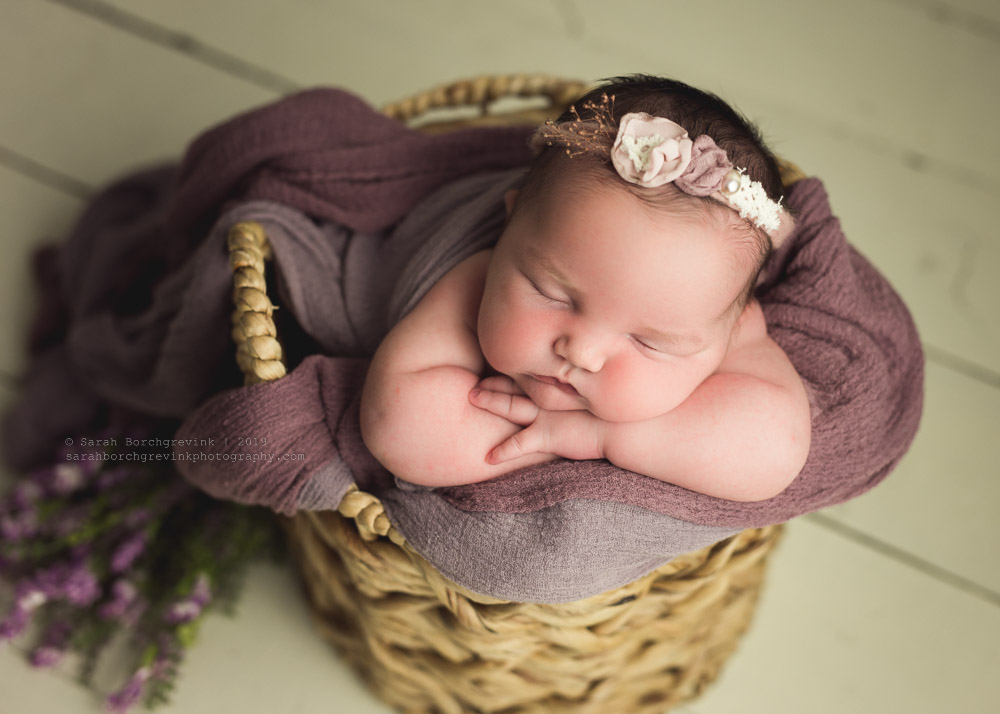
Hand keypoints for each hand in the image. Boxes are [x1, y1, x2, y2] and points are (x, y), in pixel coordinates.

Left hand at [469, 376, 605, 462]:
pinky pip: (519, 444)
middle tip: (475, 380)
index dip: (512, 371)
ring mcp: (546, 415)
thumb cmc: (618, 412)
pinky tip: (488, 457)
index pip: (531, 375)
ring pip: (511, 405)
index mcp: (561, 387)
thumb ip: (590, 386)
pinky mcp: (547, 436)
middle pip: (515, 386)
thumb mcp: (601, 393)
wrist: (625, 427)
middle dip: (494, 382)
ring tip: (471, 397)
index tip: (496, 364)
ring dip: (491, 401)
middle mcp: (550, 397)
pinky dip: (504, 450)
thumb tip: (588, 380)